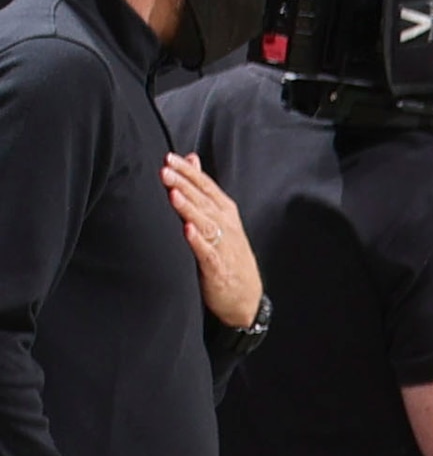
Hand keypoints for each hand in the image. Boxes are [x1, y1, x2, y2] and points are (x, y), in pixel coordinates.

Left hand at [161, 152, 257, 330]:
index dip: (189, 172)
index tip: (169, 158)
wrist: (244, 297)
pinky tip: (188, 230)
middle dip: (184, 185)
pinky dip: (198, 240)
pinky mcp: (218, 267)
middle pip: (204, 201)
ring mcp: (223, 246)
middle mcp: (226, 226)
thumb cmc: (228, 255)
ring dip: (189, 208)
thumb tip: (191, 158)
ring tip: (174, 194)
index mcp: (225, 213)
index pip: (206, 186)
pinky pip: (208, 252)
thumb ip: (201, 189)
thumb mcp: (219, 218)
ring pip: (206, 223)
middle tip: (165, 170)